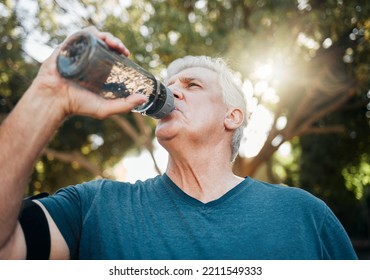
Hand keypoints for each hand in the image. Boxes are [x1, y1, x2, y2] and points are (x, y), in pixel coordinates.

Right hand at [29, 26, 146, 118]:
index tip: (127, 53)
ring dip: (105, 35)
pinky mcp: (66, 48)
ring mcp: (77, 52)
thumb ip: (125, 105)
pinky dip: (89, 33)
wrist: (55, 101)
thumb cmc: (78, 105)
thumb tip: (144, 98)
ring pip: (94, 36)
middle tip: (122, 48)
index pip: (112, 53)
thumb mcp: (105, 108)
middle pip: (105, 42)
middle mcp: (89, 58)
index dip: (120, 50)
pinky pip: (78, 34)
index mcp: (98, 69)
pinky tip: (98, 38)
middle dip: (115, 41)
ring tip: (112, 43)